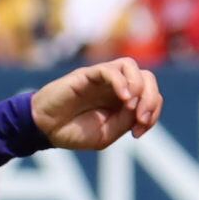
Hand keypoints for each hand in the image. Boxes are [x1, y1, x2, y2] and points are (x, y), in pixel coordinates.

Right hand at [31, 57, 162, 147]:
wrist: (45, 129)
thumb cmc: (74, 131)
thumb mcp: (106, 134)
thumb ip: (125, 121)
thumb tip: (140, 107)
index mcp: (124, 101)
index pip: (152, 95)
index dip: (153, 112)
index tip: (138, 132)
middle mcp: (116, 86)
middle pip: (147, 77)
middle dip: (151, 99)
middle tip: (140, 119)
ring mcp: (102, 78)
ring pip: (131, 66)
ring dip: (139, 87)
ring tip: (131, 106)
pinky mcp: (87, 75)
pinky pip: (110, 69)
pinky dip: (121, 82)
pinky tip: (123, 99)